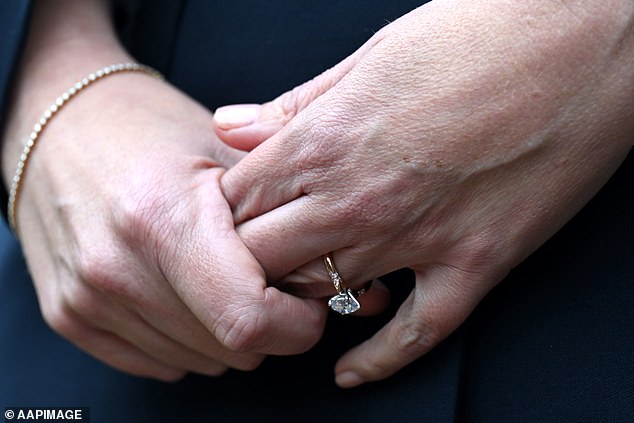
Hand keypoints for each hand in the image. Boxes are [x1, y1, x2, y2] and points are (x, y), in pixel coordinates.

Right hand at [2, 0, 325, 380]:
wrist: (60, 128)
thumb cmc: (147, 130)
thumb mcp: (226, 151)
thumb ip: (289, 218)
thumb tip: (370, 290)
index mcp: (163, 218)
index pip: (248, 320)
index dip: (297, 324)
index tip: (308, 303)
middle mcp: (116, 267)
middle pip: (229, 349)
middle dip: (269, 326)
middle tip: (268, 280)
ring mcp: (87, 299)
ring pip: (200, 362)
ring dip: (227, 333)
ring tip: (221, 276)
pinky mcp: (71, 317)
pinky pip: (159, 363)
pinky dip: (188, 340)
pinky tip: (185, 292)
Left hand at [216, 0, 633, 386]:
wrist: (581, 40)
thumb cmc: (474, 35)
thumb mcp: (368, 58)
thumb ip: (293, 107)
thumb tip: (230, 127)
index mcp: (325, 141)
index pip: (234, 205)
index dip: (221, 218)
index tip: (227, 223)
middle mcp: (359, 200)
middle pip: (262, 260)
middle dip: (245, 264)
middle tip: (251, 263)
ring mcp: (418, 238)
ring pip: (323, 298)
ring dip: (299, 302)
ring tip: (294, 298)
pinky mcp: (475, 262)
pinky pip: (415, 333)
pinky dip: (377, 359)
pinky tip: (349, 372)